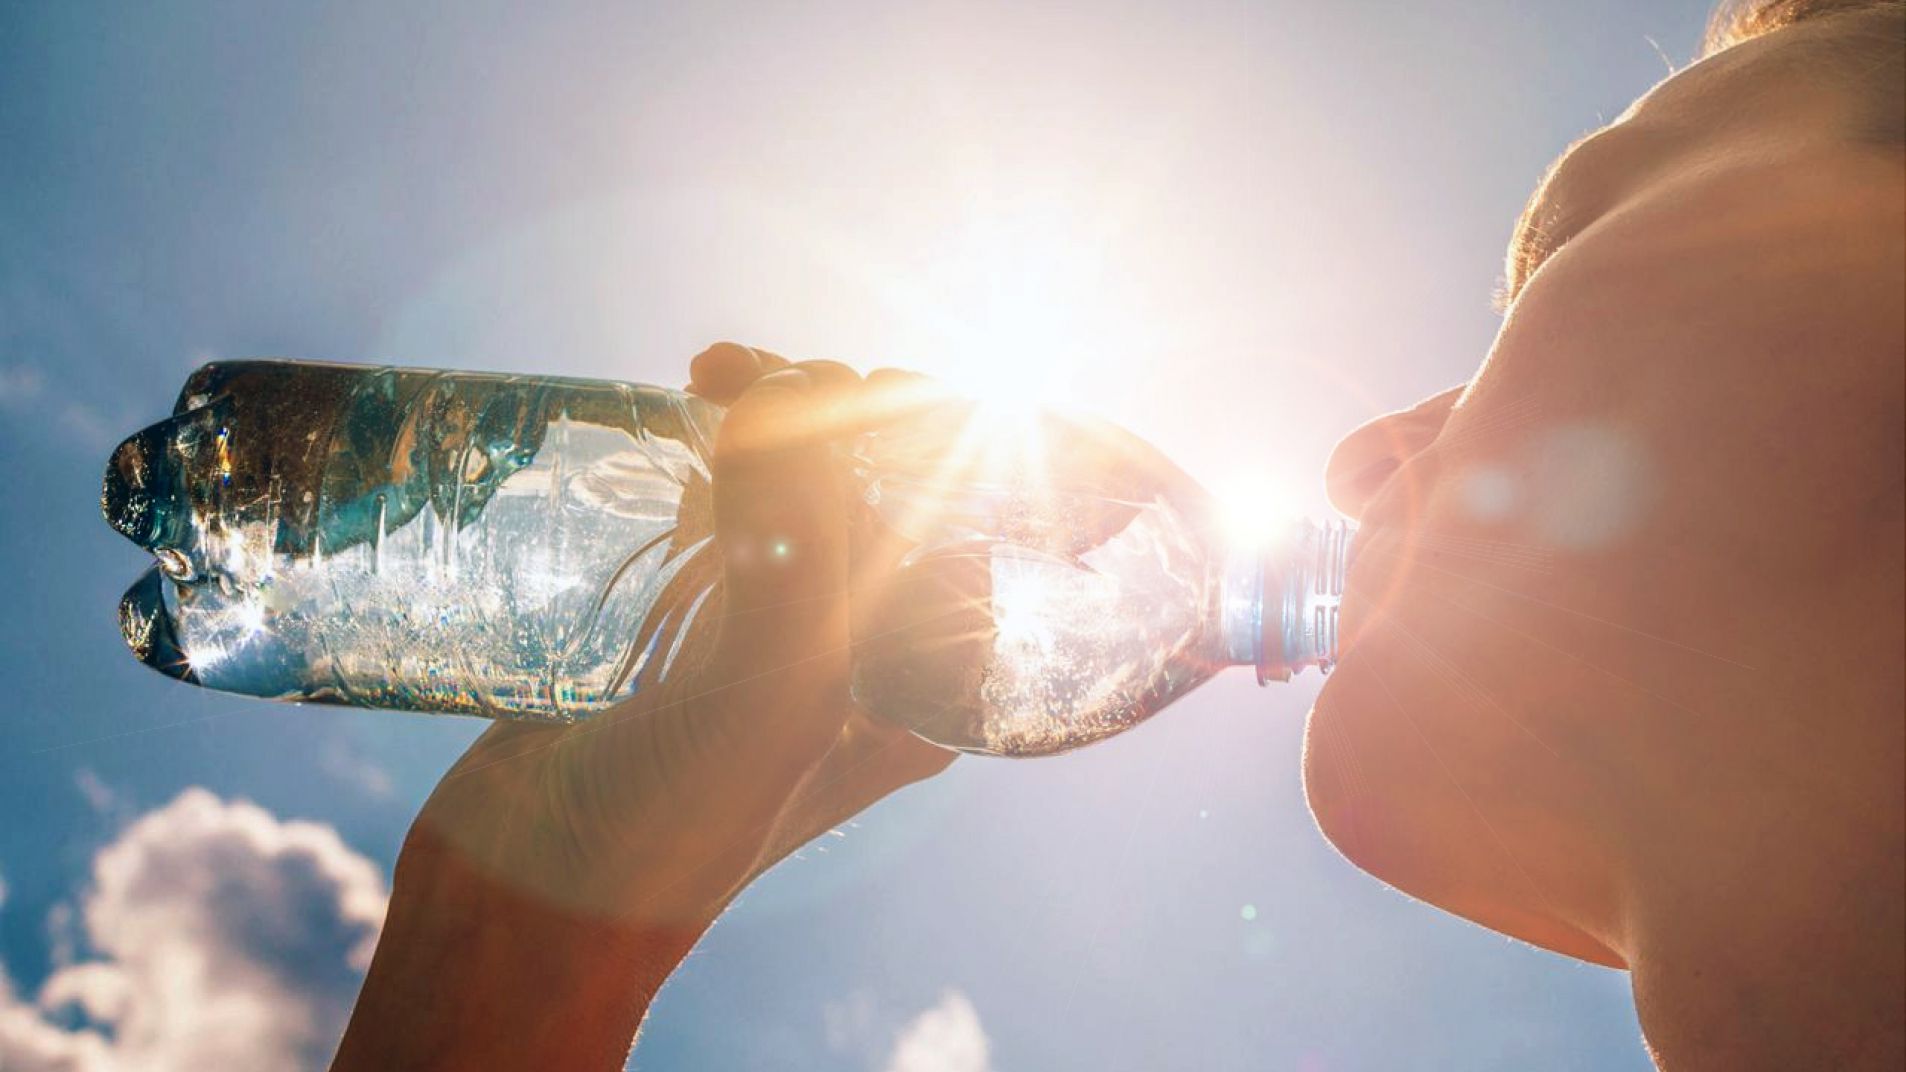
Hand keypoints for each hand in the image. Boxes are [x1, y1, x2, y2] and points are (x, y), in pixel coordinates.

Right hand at [335, 343, 954, 1070]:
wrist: (517, 915)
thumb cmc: (667, 838)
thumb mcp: (771, 700)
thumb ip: (799, 548)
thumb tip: (788, 392)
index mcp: (921, 682)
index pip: (959, 516)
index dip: (916, 429)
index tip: (836, 381)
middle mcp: (859, 653)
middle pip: (878, 486)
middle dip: (832, 406)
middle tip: (748, 376)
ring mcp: (768, 634)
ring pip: (798, 486)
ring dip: (770, 415)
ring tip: (710, 378)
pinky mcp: (684, 626)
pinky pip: (720, 513)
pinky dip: (708, 455)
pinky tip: (682, 420)